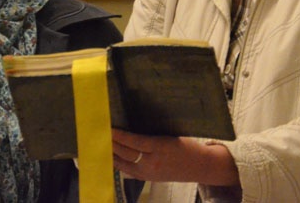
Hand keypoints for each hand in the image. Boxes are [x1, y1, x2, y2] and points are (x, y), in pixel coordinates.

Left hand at [111, 128, 238, 185]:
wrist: (200, 166)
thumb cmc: (187, 145)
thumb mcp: (171, 135)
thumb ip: (153, 132)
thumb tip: (132, 121)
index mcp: (161, 147)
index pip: (134, 141)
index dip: (120, 135)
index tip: (108, 126)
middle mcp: (153, 162)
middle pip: (126, 152)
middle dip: (111, 142)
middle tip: (99, 131)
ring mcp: (149, 173)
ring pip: (123, 163)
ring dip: (111, 153)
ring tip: (100, 142)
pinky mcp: (148, 178)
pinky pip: (127, 171)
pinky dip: (117, 163)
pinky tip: (110, 155)